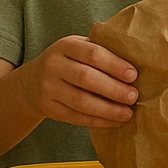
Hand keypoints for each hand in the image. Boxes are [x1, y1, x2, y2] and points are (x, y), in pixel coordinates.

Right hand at [21, 34, 137, 127]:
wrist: (33, 81)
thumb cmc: (67, 62)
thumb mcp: (77, 47)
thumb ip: (99, 48)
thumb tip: (134, 55)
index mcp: (65, 46)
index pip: (92, 54)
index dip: (114, 65)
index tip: (133, 75)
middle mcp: (53, 65)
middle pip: (86, 78)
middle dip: (113, 88)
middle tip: (133, 96)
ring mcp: (48, 88)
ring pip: (81, 101)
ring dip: (108, 109)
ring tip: (128, 113)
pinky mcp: (49, 108)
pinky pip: (76, 117)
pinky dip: (98, 121)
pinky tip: (114, 121)